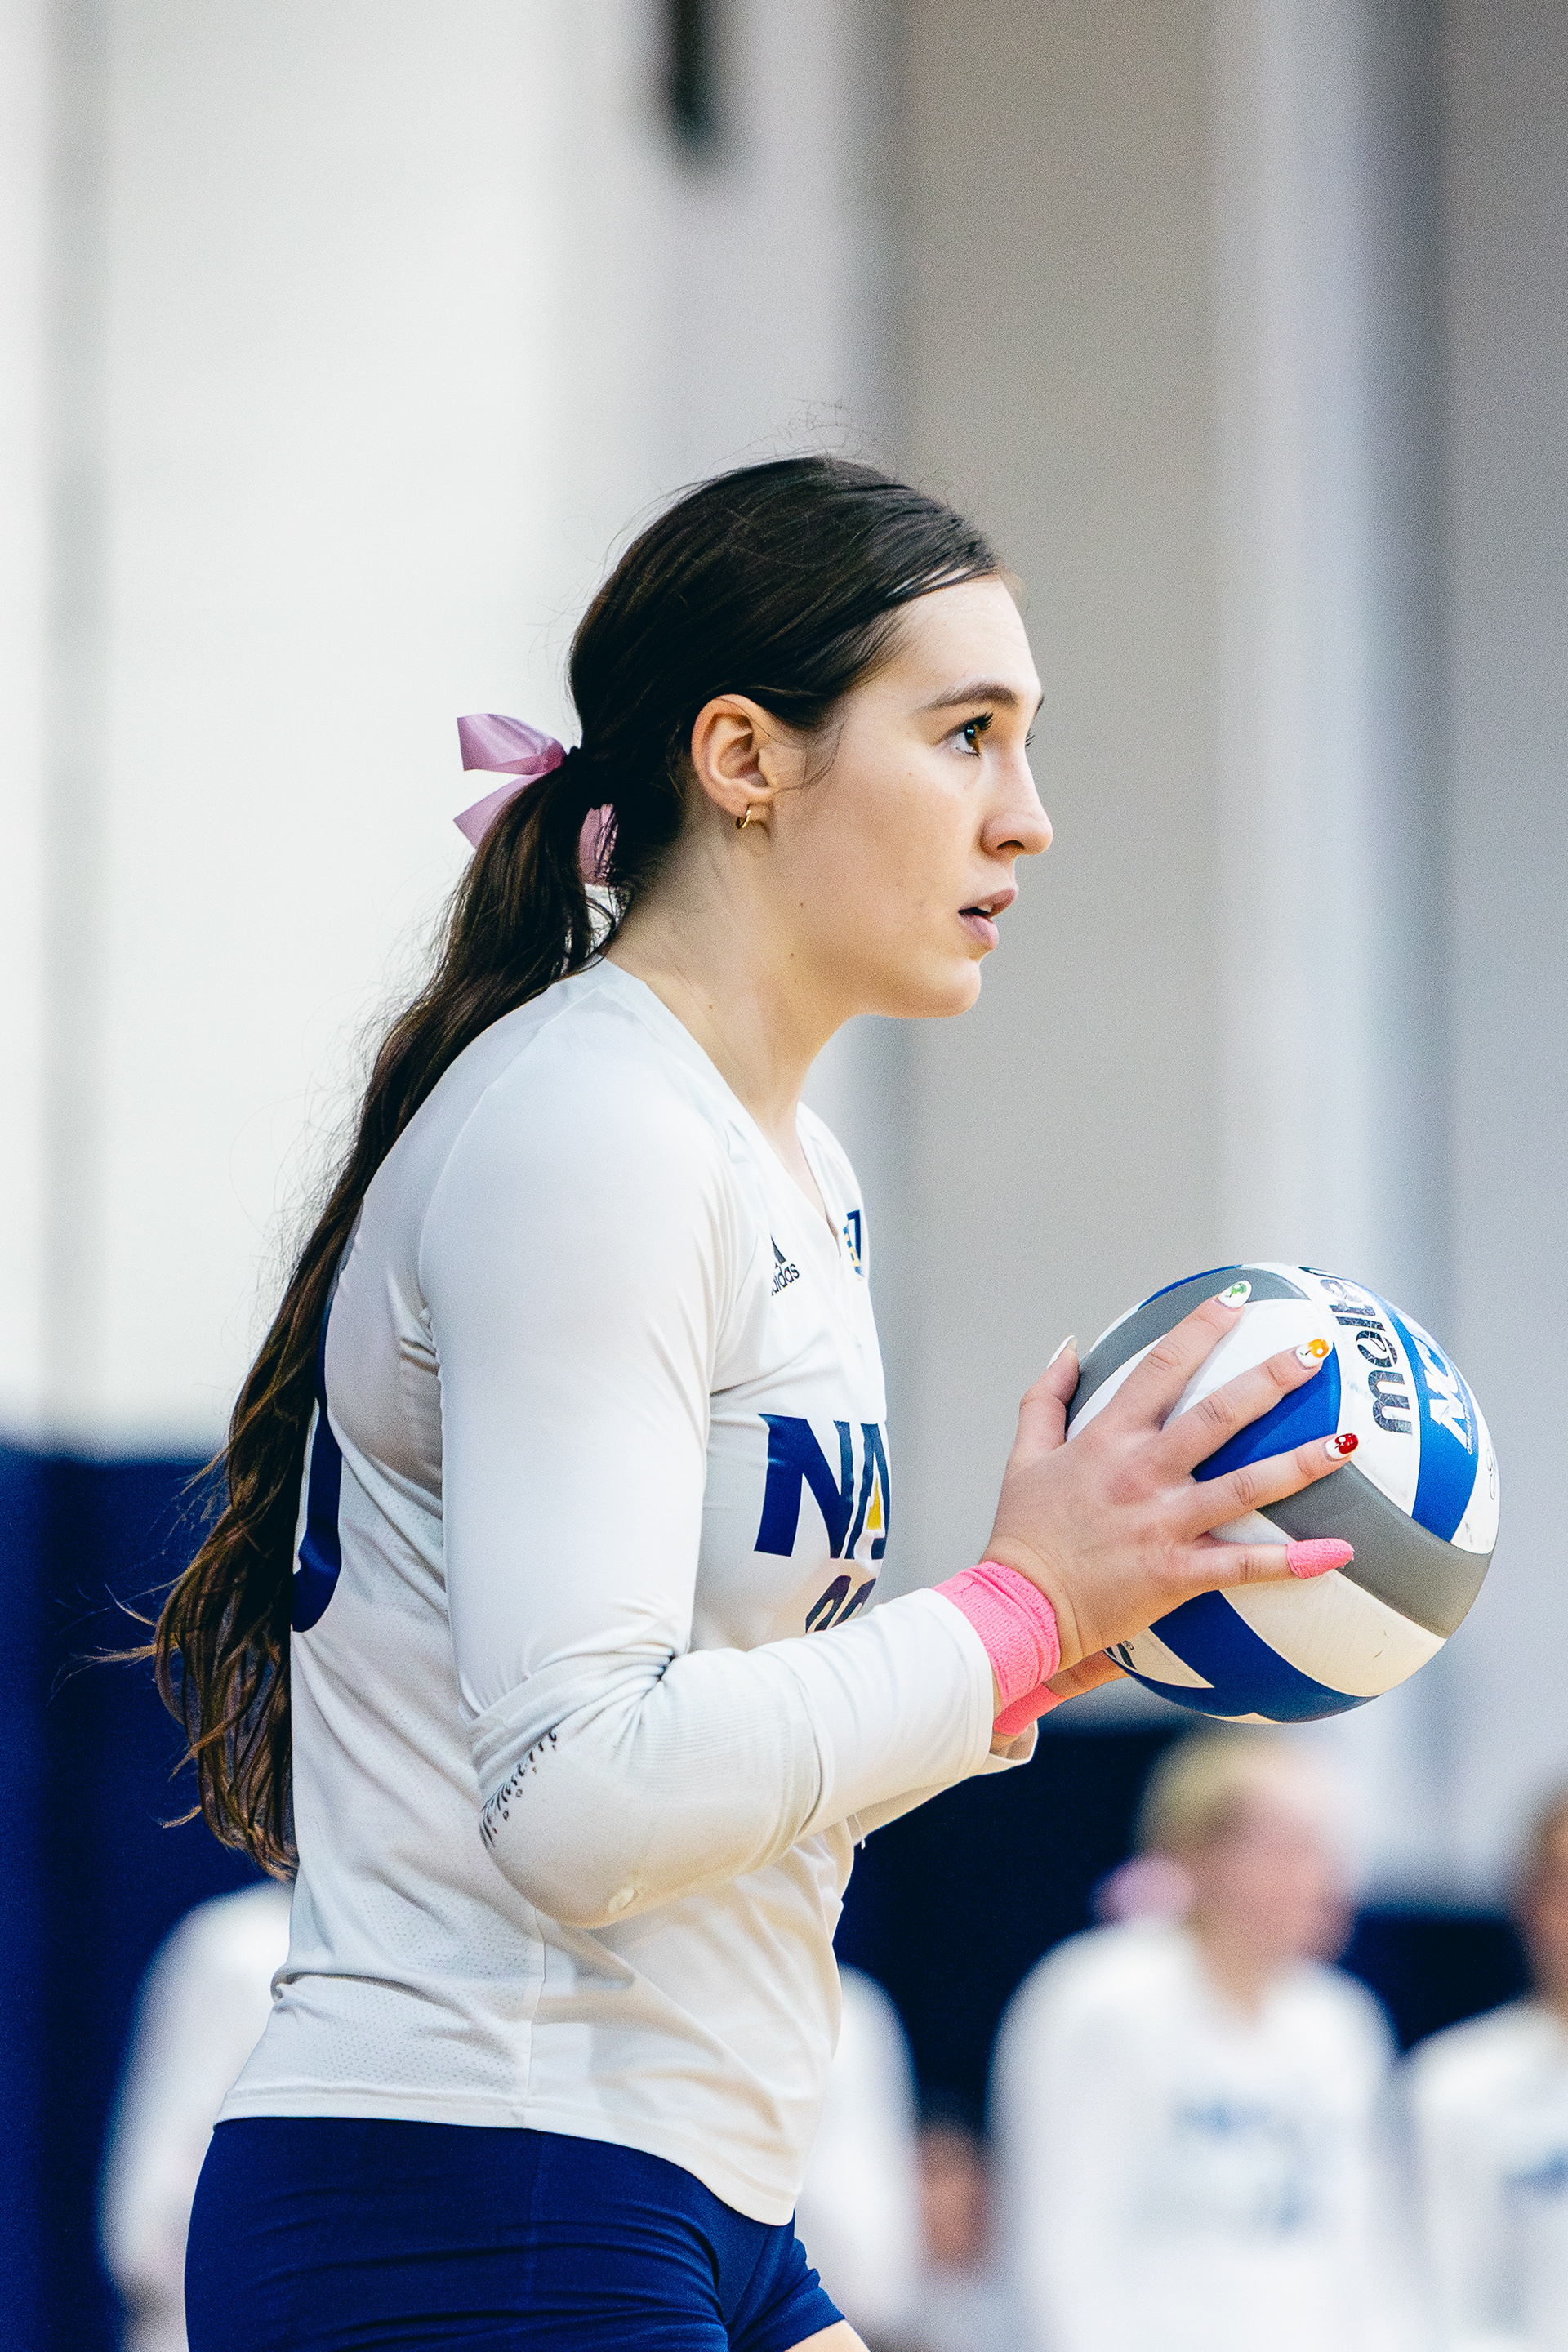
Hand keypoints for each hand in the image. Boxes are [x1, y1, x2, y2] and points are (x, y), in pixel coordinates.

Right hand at [984, 1291, 1351, 1672]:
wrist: (1020, 1608)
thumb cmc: (1024, 1533)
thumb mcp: (1024, 1456)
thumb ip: (1045, 1397)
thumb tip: (1068, 1347)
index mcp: (1107, 1439)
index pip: (1161, 1366)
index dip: (1201, 1327)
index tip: (1236, 1298)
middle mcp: (1143, 1473)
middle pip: (1218, 1414)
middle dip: (1270, 1378)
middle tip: (1314, 1353)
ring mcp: (1164, 1523)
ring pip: (1245, 1486)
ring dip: (1300, 1462)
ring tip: (1347, 1440)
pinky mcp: (1178, 1573)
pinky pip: (1244, 1565)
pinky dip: (1293, 1562)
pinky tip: (1338, 1551)